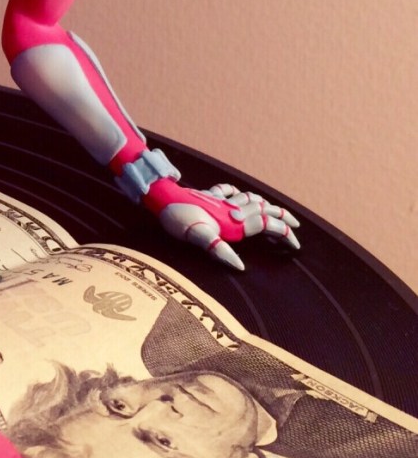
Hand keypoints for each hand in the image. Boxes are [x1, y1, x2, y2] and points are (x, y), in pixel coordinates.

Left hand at [145, 179, 299, 270]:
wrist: (161, 196)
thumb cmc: (178, 218)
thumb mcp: (198, 236)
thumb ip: (219, 250)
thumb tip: (240, 267)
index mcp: (233, 221)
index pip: (267, 226)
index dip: (284, 234)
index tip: (295, 246)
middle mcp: (231, 209)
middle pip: (265, 209)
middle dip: (283, 217)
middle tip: (296, 226)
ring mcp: (220, 201)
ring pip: (251, 199)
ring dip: (266, 204)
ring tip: (275, 209)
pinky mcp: (208, 196)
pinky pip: (228, 191)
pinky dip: (237, 192)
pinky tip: (237, 193)